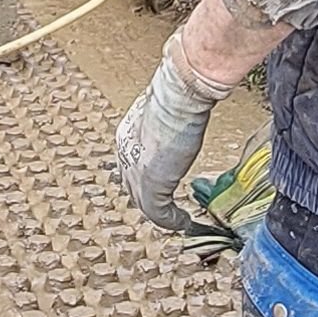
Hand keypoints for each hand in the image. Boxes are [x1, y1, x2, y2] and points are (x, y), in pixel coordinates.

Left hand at [113, 55, 222, 234]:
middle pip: (133, 187)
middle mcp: (126, 155)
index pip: (132, 165)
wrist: (178, 96)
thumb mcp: (172, 109)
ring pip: (145, 204)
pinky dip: (173, 221)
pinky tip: (185, 222)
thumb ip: (175, 118)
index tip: (165, 181)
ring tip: (179, 220)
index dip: (146, 177)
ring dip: (163, 215)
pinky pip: (159, 215)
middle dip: (151, 199)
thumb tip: (191, 110)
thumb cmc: (179, 93)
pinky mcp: (150, 187)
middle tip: (171, 208)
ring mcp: (136, 173)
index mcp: (128, 136)